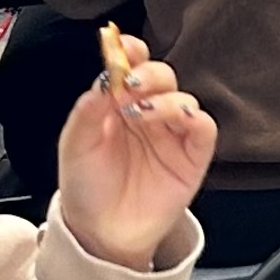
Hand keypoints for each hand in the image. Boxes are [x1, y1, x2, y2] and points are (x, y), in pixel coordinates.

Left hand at [54, 31, 214, 268]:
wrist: (101, 233)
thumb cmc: (87, 188)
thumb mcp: (75, 146)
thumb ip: (88, 111)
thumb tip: (102, 77)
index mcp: (119, 104)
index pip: (131, 66)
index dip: (130, 51)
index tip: (122, 47)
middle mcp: (148, 114)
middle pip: (161, 75)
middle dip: (146, 73)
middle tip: (129, 83)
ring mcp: (171, 134)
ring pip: (183, 97)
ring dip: (163, 97)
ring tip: (138, 113)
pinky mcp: (192, 157)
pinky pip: (204, 128)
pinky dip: (193, 117)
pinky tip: (173, 119)